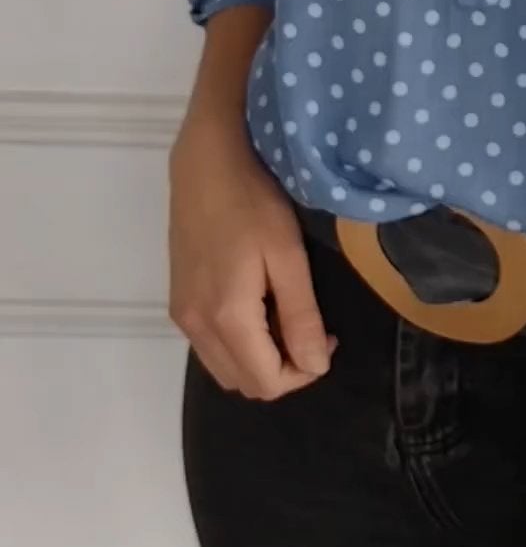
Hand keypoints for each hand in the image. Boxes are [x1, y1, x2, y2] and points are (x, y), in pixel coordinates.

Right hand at [169, 121, 335, 398]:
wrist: (205, 163)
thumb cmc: (253, 201)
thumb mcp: (288, 257)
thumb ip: (301, 317)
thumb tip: (315, 366)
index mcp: (226, 317)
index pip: (267, 382)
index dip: (304, 373)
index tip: (327, 338)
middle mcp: (196, 326)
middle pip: (244, 383)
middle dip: (284, 370)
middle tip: (311, 330)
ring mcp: (183, 315)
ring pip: (225, 369)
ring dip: (261, 360)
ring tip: (286, 317)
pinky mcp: (178, 302)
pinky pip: (211, 348)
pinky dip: (240, 345)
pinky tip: (259, 307)